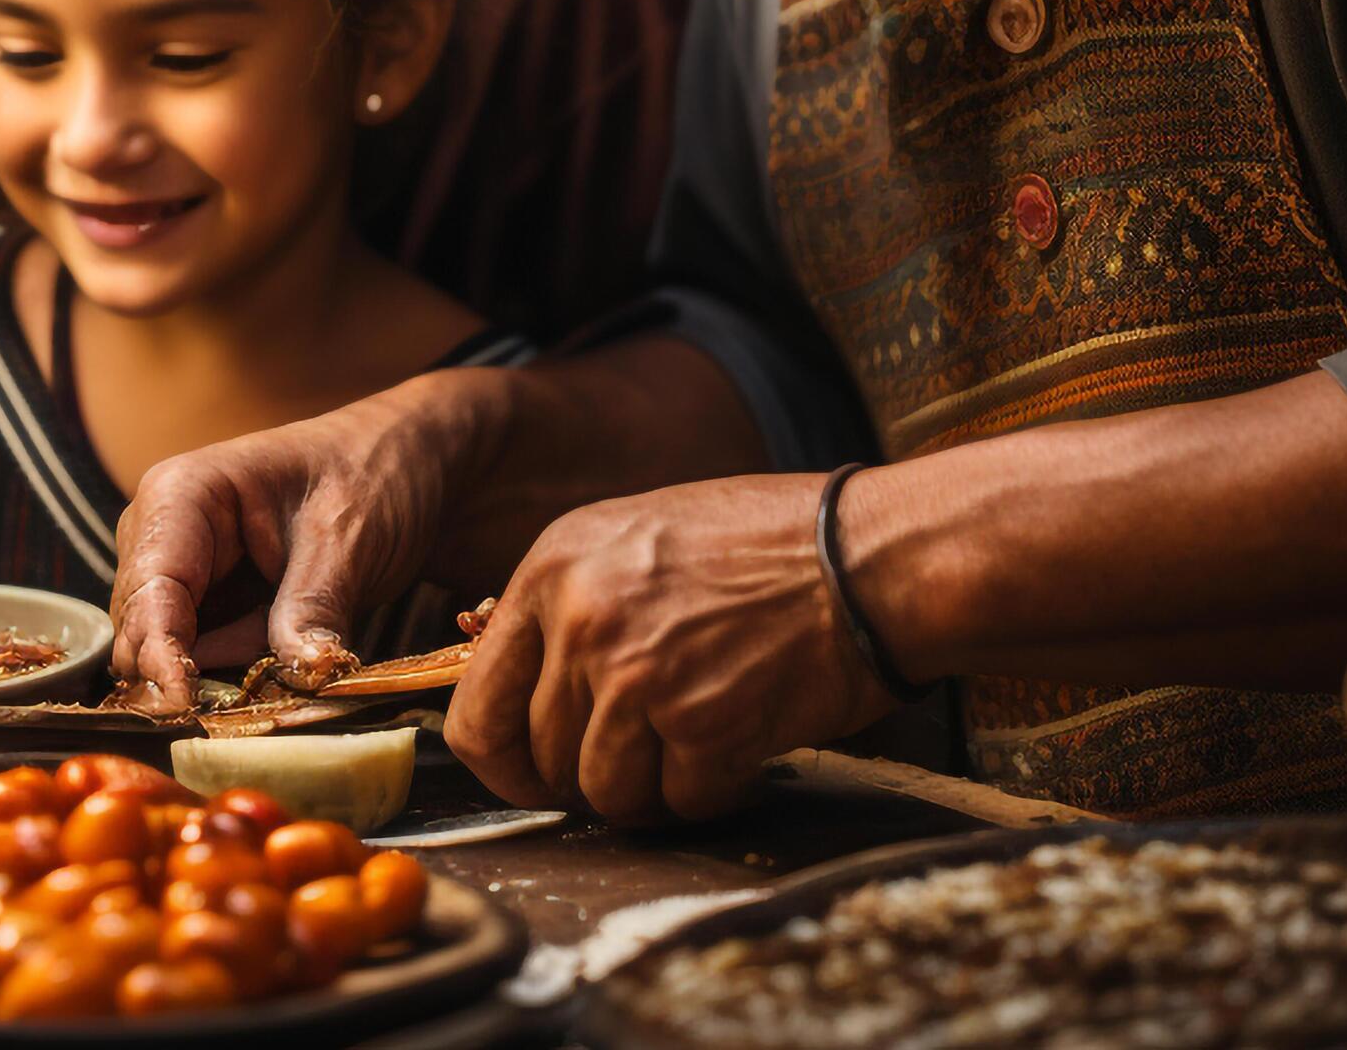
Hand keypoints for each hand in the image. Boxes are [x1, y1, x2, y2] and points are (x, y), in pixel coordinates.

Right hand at [108, 367, 515, 712]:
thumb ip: (314, 606)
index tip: (184, 710)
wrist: (412, 465)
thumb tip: (299, 675)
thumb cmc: (374, 474)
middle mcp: (162, 537)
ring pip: (166, 657)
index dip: (160, 657)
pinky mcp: (213, 609)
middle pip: (142, 633)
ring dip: (211, 687)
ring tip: (272, 691)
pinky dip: (233, 683)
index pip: (149, 593)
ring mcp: (183, 576)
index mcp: (180, 496)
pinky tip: (276, 681)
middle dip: (180, 680)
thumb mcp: (349, 537)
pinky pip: (205, 662)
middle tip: (242, 717)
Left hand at [447, 473, 897, 821]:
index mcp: (552, 570)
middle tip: (645, 757)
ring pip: (607, 795)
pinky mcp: (705, 723)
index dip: (503, 762)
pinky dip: (712, 791)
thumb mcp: (637, 541)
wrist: (871, 553)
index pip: (475, 707)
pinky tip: (741, 746)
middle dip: (590, 778)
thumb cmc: (767, 544)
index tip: (535, 776)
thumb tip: (524, 694)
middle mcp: (581, 621)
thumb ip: (572, 610)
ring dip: (652, 791)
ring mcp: (640, 675)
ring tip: (698, 744)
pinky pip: (681, 804)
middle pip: (543, 762)